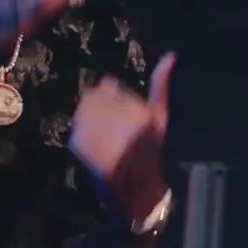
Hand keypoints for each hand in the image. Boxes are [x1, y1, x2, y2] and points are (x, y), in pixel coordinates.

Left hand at [71, 52, 175, 217]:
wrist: (138, 191)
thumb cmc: (151, 151)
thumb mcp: (160, 116)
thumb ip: (160, 85)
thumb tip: (171, 56)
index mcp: (140, 114)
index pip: (107, 87)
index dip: (108, 96)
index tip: (112, 108)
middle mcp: (121, 125)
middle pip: (92, 99)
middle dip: (96, 109)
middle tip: (105, 126)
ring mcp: (102, 138)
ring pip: (82, 114)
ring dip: (87, 123)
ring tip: (100, 137)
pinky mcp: (86, 151)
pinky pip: (76, 133)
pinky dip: (80, 138)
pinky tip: (93, 147)